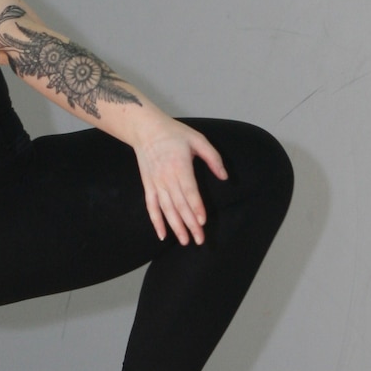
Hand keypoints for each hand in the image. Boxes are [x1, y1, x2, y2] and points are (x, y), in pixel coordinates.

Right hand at [131, 115, 226, 244]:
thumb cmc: (173, 133)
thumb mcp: (198, 139)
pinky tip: (162, 235)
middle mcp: (166, 178)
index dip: (196, 207)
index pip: (189, 192)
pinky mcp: (148, 186)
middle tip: (199, 240)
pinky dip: (156, 222)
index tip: (202, 221)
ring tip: (185, 241)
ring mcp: (155, 183)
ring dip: (175, 227)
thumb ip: (213, 158)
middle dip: (190, 224)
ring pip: (166, 210)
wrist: (145, 129)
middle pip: (179, 205)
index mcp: (180, 166)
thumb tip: (224, 177)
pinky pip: (151, 207)